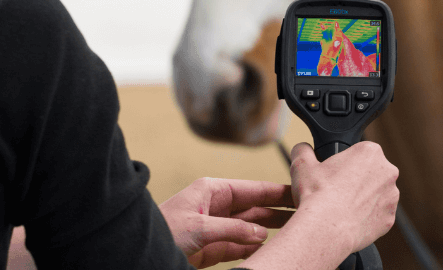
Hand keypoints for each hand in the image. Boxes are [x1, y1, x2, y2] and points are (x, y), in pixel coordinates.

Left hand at [159, 177, 293, 267]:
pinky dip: (255, 248)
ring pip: (251, 227)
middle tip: (302, 212)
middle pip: (255, 207)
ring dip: (270, 230)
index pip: (252, 189)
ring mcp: (217, 228)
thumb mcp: (199, 227)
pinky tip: (270, 247)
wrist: (140, 254)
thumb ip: (233, 229)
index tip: (297, 192)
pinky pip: (241, 246)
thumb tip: (261, 232)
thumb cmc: (160, 231)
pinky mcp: (213, 248)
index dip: (276, 191)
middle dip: (278, 210)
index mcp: (213, 190)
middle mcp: (217, 207)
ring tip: (293, 230)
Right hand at [289, 141, 398, 253]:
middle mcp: (387, 171)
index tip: (335, 174)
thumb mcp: (302, 164)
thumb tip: (303, 148)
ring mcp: (391, 197)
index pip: (359, 153)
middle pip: (370, 173)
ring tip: (342, 207)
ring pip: (376, 195)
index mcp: (369, 152)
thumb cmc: (318, 196)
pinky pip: (378, 216)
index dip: (345, 163)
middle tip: (337, 190)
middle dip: (356, 180)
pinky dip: (366, 218)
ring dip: (363, 199)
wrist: (326, 229)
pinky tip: (350, 220)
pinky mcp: (389, 219)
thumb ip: (303, 149)